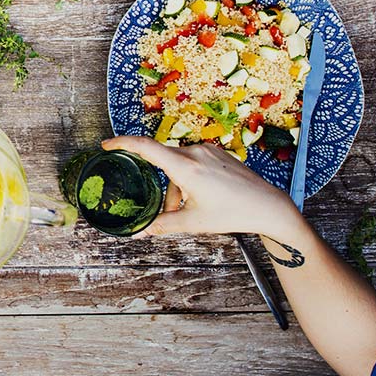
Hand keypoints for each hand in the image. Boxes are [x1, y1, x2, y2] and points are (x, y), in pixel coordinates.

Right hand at [102, 137, 299, 239]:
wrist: (268, 206)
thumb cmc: (233, 213)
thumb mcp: (193, 222)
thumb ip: (161, 225)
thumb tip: (138, 232)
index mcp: (186, 167)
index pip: (146, 148)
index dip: (123, 143)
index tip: (107, 145)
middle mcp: (195, 153)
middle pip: (163, 162)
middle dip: (163, 187)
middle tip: (170, 211)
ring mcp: (208, 150)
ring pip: (179, 164)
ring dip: (177, 185)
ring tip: (191, 209)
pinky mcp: (218, 153)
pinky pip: (194, 161)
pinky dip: (190, 178)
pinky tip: (204, 197)